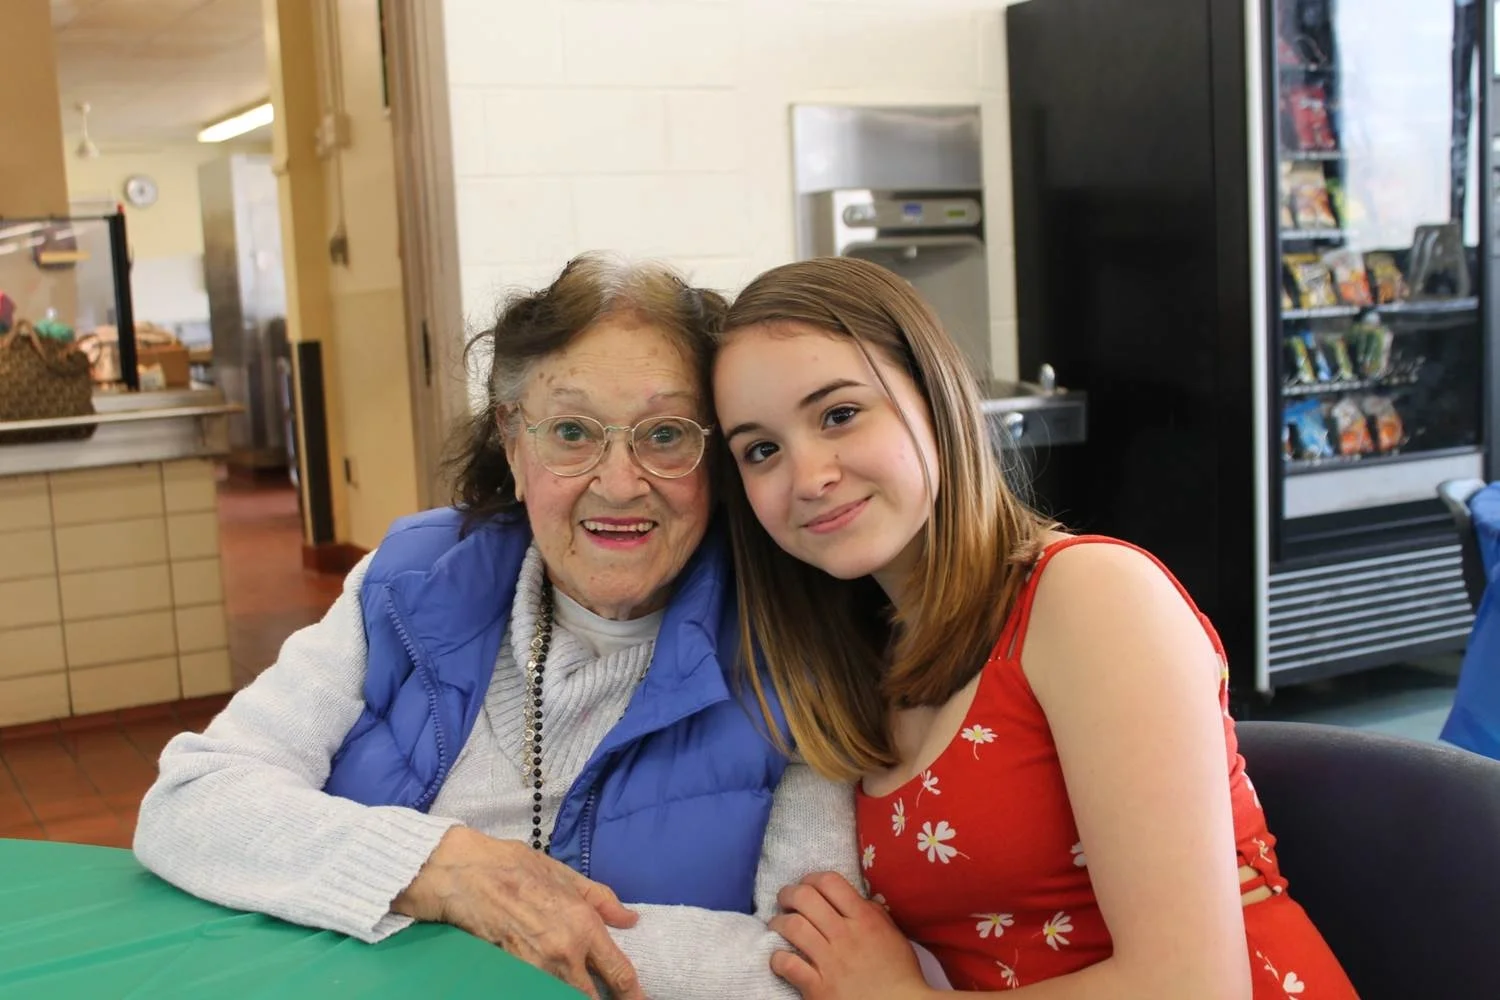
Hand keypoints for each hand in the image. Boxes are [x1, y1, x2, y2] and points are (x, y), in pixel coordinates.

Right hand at [393, 826, 643, 999]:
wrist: (467, 874)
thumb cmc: (517, 868)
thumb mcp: (567, 876)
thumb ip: (602, 900)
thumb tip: (630, 919)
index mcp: (584, 926)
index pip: (618, 973)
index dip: (633, 994)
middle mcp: (564, 953)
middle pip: (591, 998)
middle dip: (601, 999)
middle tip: (608, 996)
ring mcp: (536, 968)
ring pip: (564, 996)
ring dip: (574, 993)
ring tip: (578, 987)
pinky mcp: (512, 973)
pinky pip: (537, 990)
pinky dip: (547, 989)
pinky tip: (552, 984)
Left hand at [768, 872, 931, 999]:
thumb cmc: (900, 974)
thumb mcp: (893, 936)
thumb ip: (874, 913)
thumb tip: (855, 898)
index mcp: (864, 920)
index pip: (830, 882)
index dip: (811, 878)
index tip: (806, 885)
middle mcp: (844, 936)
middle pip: (805, 898)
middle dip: (788, 894)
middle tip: (785, 899)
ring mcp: (830, 962)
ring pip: (792, 927)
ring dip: (778, 922)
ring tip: (777, 925)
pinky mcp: (818, 988)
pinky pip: (788, 965)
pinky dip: (778, 959)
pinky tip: (779, 959)